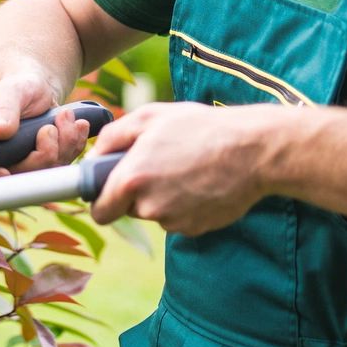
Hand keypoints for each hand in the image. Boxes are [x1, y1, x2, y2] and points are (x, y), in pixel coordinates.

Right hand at [0, 70, 92, 171]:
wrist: (37, 87)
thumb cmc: (18, 87)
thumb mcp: (9, 92)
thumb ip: (4, 110)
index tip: (4, 171)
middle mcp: (0, 158)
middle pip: (19, 175)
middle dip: (43, 153)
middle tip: (50, 126)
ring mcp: (24, 164)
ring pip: (45, 172)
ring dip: (63, 145)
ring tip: (65, 117)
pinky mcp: (45, 163)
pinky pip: (63, 164)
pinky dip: (74, 145)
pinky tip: (77, 125)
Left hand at [90, 101, 275, 234]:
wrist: (252, 150)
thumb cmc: (200, 128)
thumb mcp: (150, 117)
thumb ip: (113, 137)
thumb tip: (94, 156)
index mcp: (132, 179)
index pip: (100, 212)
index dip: (101, 201)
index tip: (108, 191)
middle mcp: (150, 207)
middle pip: (129, 210)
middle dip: (137, 192)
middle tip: (159, 164)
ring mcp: (175, 221)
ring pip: (156, 213)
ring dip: (163, 196)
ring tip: (186, 168)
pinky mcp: (196, 229)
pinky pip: (180, 219)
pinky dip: (185, 204)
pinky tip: (201, 182)